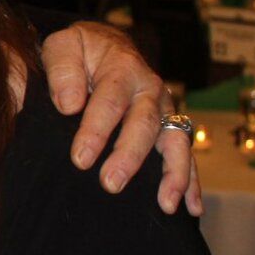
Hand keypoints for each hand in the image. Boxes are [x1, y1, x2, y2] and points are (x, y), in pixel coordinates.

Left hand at [40, 22, 200, 215]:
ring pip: (175, 141)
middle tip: (111, 184)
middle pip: (145, 124)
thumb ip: (62, 70)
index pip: (109, 101)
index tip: (80, 159)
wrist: (104, 45)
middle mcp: (150, 89)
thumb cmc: (78, 51)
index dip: (96, 130)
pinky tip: (192, 208)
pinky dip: (191, 181)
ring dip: (173, 173)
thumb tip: (69, 104)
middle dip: (130, 156)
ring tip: (165, 204)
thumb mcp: (62, 46)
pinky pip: (185, 154)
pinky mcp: (169, 127)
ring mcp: (164, 109)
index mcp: (122, 68)